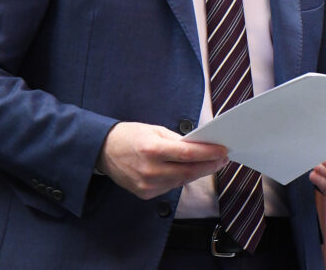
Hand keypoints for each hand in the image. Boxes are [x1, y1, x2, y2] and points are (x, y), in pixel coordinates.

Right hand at [96, 122, 228, 198]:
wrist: (102, 151)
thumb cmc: (129, 136)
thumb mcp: (154, 130)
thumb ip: (177, 140)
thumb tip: (200, 146)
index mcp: (152, 149)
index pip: (188, 154)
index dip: (209, 153)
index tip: (223, 150)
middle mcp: (150, 170)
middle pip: (189, 171)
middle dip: (209, 165)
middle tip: (223, 158)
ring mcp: (147, 185)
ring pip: (182, 181)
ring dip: (198, 172)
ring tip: (211, 164)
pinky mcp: (146, 194)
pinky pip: (171, 187)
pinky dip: (182, 178)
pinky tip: (190, 171)